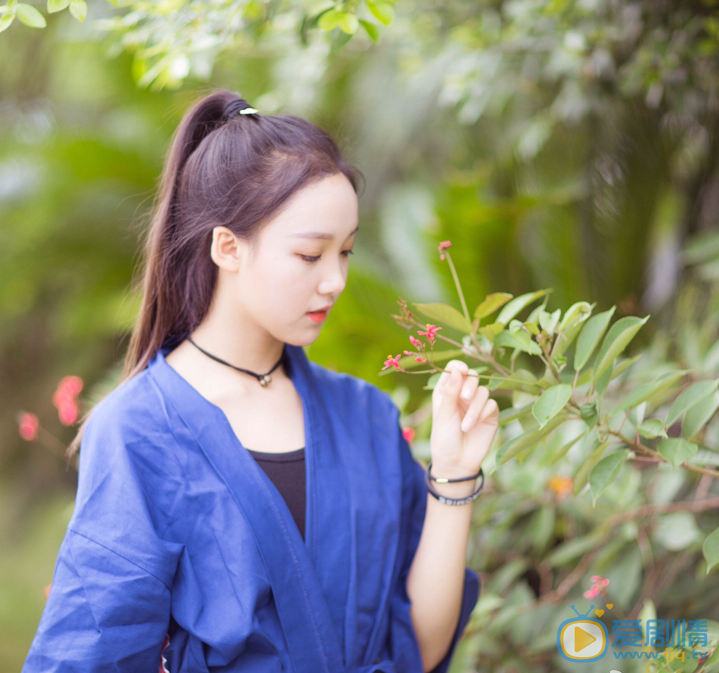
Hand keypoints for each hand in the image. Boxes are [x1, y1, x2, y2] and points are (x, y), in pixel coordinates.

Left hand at [429, 359, 498, 477]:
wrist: (456, 463)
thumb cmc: (444, 438)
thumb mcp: (444, 414)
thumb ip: (451, 392)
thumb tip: (458, 369)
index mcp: (447, 391)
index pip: (454, 369)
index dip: (458, 367)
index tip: (462, 370)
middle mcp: (462, 395)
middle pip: (472, 376)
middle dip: (469, 385)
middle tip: (464, 397)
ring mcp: (477, 404)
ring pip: (483, 391)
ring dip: (474, 407)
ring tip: (465, 425)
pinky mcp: (490, 415)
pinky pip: (491, 404)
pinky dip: (482, 413)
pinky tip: (474, 426)